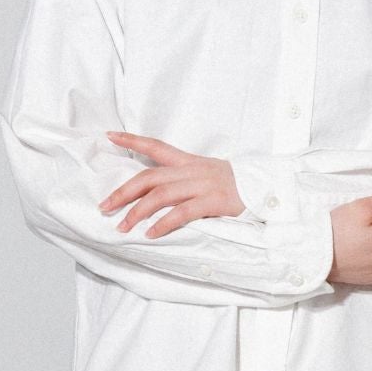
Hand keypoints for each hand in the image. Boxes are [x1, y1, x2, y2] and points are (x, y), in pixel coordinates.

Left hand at [99, 131, 245, 237]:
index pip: (156, 146)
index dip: (132, 140)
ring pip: (161, 195)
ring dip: (138, 212)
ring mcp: (203, 185)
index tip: (109, 136)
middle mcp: (193, 170)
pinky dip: (164, 224)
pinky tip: (151, 234)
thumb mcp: (208, 175)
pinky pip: (183, 212)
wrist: (267, 187)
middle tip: (104, 206)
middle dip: (123, 192)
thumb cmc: (235, 186)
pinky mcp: (214, 201)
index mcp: (190, 162)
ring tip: (122, 227)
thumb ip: (184, 181)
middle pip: (150, 177)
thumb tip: (155, 196)